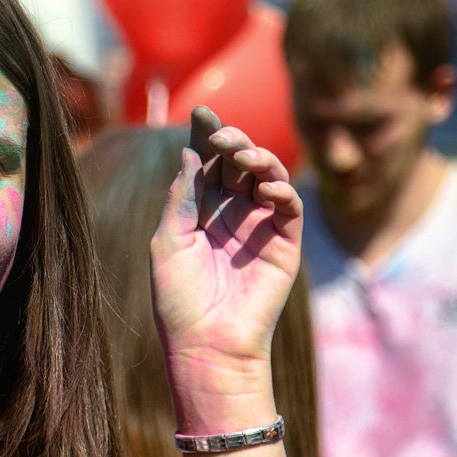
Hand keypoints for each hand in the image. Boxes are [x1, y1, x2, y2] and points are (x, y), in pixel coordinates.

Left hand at [150, 106, 302, 423]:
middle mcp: (230, 215)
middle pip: (237, 163)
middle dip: (232, 141)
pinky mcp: (284, 244)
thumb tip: (191, 152)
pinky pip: (288, 207)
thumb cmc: (179, 300)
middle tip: (222, 132)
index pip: (207, 164)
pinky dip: (280, 189)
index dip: (206, 137)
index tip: (202, 111)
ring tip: (244, 155)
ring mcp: (258, 227)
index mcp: (199, 212)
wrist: (206, 345)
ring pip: (266, 177)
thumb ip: (181, 197)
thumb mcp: (168, 242)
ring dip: (258, 158)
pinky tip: (263, 187)